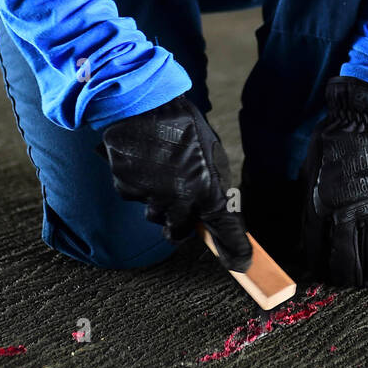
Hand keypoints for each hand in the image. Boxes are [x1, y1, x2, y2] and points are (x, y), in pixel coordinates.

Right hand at [100, 95, 252, 271]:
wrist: (142, 103)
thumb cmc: (183, 124)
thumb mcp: (211, 151)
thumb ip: (213, 183)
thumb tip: (214, 207)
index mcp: (207, 188)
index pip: (226, 230)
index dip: (235, 250)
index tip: (240, 264)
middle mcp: (181, 199)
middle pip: (180, 232)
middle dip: (180, 223)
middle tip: (180, 204)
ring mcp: (152, 196)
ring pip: (156, 215)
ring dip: (159, 202)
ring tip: (160, 170)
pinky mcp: (127, 189)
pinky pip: (136, 198)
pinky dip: (139, 186)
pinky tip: (143, 164)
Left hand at [299, 77, 367, 287]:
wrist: (363, 121)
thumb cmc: (331, 140)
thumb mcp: (310, 170)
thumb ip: (311, 199)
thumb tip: (312, 226)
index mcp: (319, 205)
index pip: (316, 248)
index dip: (318, 266)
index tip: (320, 275)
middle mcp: (344, 213)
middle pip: (344, 260)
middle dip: (345, 278)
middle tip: (347, 285)